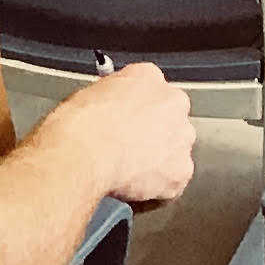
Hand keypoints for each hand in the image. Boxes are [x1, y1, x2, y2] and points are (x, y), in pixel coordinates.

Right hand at [58, 61, 196, 208]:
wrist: (86, 153)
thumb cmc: (83, 123)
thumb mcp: (92, 92)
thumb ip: (114, 97)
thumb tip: (111, 107)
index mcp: (149, 76)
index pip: (151, 89)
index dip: (138, 108)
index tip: (128, 119)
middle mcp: (173, 104)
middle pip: (170, 119)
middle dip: (154, 133)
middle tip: (129, 146)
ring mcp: (181, 138)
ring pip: (175, 151)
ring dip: (159, 160)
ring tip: (130, 170)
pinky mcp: (181, 171)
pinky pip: (173, 181)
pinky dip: (158, 187)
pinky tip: (136, 187)